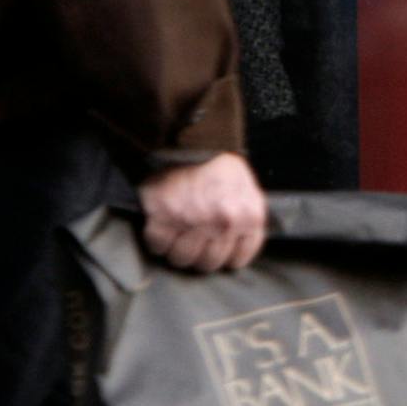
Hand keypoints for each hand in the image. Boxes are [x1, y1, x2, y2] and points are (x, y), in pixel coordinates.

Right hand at [137, 153, 265, 273]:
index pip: (237, 260)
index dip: (224, 256)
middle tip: (193, 237)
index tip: (215, 247)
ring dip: (176, 249)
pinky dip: (157, 240)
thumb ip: (246, 219)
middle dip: (199, 253)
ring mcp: (193, 221)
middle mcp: (224, 222)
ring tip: (177, 231)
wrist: (188, 142)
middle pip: (208, 263)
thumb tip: (238, 249)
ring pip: (182, 259)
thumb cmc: (218, 167)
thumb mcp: (246, 190)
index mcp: (249, 216)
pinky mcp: (164, 216)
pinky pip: (158, 246)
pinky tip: (163, 225)